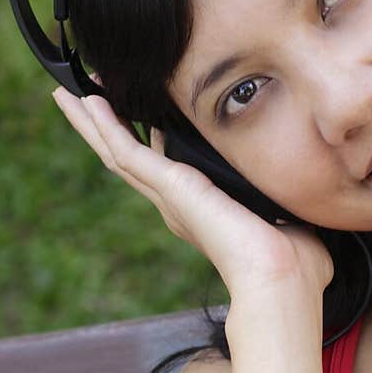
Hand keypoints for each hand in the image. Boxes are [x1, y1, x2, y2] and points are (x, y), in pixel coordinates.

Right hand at [50, 88, 333, 335]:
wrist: (283, 279)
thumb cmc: (297, 264)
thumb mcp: (287, 218)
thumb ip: (285, 203)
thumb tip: (304, 194)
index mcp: (201, 210)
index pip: (165, 165)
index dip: (147, 136)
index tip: (138, 110)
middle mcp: (177, 204)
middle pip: (127, 156)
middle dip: (103, 127)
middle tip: (79, 95)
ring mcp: (169, 197)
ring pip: (116, 151)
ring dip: (92, 120)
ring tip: (67, 93)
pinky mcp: (169, 188)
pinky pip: (125, 151)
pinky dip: (104, 125)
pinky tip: (88, 100)